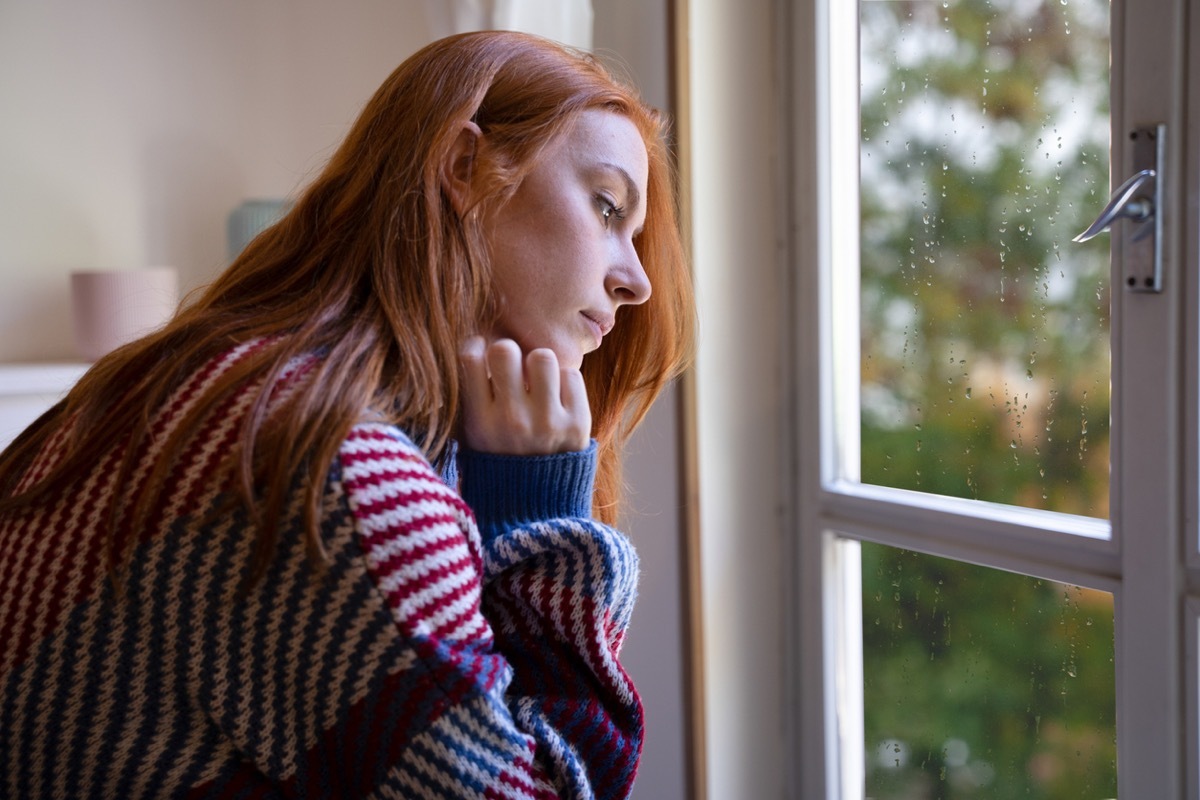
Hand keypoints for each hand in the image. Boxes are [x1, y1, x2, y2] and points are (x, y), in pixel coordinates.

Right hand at [458, 336, 591, 454]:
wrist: (537, 507)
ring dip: (540, 365)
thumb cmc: (501, 462)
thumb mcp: (472, 438)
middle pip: (505, 350)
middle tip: (514, 370)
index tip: (482, 356)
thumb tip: (475, 347)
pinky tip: (557, 399)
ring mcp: (547, 421)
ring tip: (538, 383)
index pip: (470, 358)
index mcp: (480, 422)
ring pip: (543, 357)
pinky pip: (572, 375)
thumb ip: (470, 399)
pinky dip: (565, 382)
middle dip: (509, 353)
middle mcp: (512, 420)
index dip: (476, 348)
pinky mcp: (578, 423)